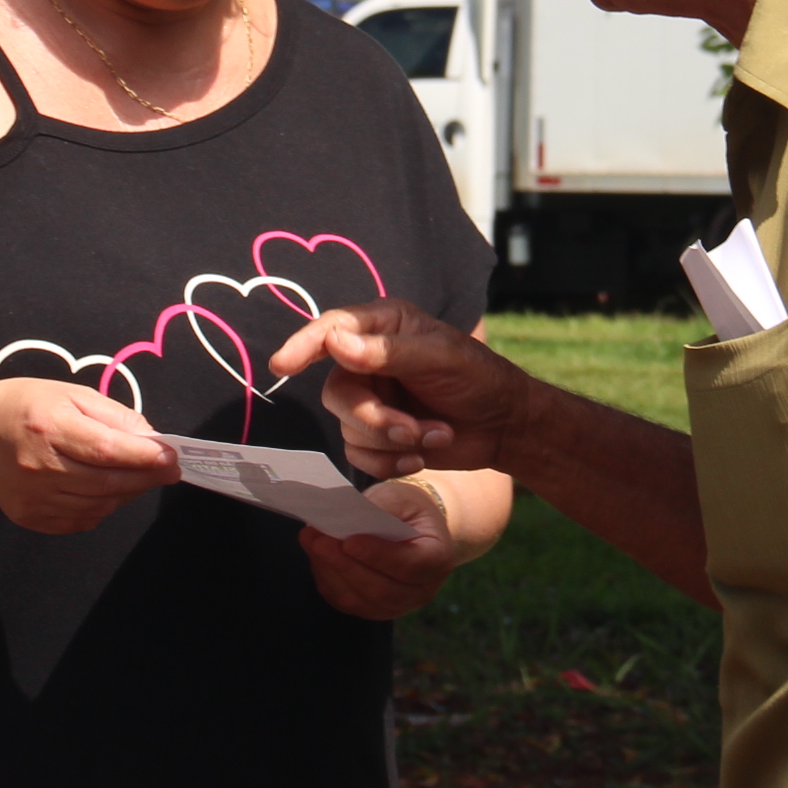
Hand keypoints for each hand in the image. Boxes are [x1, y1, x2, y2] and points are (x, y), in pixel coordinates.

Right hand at [0, 377, 177, 533]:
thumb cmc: (26, 406)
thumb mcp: (69, 394)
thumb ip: (113, 415)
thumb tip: (151, 439)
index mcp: (49, 427)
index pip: (106, 450)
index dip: (144, 457)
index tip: (171, 457)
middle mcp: (38, 467)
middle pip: (106, 483)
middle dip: (146, 478)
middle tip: (170, 470)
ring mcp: (32, 497)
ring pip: (97, 506)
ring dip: (126, 493)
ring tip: (137, 476)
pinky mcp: (28, 516)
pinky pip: (79, 520)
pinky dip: (102, 508)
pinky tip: (106, 491)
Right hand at [268, 302, 534, 477]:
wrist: (504, 426)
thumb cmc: (479, 378)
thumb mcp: (441, 357)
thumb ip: (388, 351)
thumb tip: (335, 342)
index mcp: (383, 325)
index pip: (331, 330)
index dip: (303, 345)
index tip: (282, 365)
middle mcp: (367, 360)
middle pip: (336, 392)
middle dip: (374, 420)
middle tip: (412, 431)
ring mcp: (370, 399)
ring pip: (347, 429)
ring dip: (392, 442)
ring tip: (434, 437)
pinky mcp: (376, 436)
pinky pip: (358, 456)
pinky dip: (390, 463)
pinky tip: (421, 458)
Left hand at [299, 470, 508, 619]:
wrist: (411, 527)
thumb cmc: (408, 510)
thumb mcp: (402, 496)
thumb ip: (381, 505)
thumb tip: (349, 515)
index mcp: (438, 558)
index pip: (409, 566)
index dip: (377, 555)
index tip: (349, 541)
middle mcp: (422, 590)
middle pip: (381, 589)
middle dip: (345, 565)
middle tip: (319, 540)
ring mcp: (398, 605)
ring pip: (360, 600)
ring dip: (331, 573)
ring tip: (312, 543)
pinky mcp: (374, 609)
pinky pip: (347, 603)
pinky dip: (328, 581)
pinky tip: (317, 558)